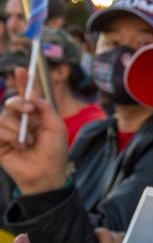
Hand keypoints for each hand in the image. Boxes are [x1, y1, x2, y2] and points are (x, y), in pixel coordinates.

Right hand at [0, 67, 67, 194]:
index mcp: (36, 114)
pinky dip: (10, 136)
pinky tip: (20, 145)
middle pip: (12, 101)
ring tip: (29, 140)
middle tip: (29, 110)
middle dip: (19, 102)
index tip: (22, 69)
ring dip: (18, 127)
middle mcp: (21, 120)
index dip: (23, 81)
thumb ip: (45, 108)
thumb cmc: (55, 151)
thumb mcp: (56, 126)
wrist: (47, 173)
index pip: (27, 95)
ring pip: (3, 116)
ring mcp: (8, 131)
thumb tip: (32, 94)